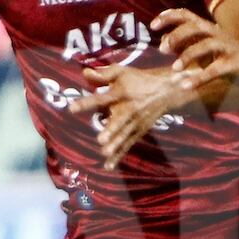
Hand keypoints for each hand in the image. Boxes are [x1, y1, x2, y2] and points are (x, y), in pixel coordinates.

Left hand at [83, 64, 200, 169]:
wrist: (166, 92)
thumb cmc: (139, 80)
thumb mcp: (122, 72)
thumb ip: (103, 74)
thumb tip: (84, 73)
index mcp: (120, 93)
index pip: (101, 98)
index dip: (87, 102)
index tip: (72, 108)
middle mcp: (127, 109)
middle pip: (118, 121)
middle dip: (111, 130)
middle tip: (101, 139)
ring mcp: (134, 122)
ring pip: (123, 135)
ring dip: (115, 145)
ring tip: (105, 152)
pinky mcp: (138, 132)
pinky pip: (127, 144)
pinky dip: (119, 155)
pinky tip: (108, 165)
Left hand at [152, 8, 238, 111]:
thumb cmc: (234, 61)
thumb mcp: (209, 52)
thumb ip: (189, 47)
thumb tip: (164, 45)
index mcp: (210, 30)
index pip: (186, 15)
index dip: (168, 17)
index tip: (152, 26)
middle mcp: (218, 35)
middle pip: (194, 26)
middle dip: (175, 36)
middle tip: (162, 50)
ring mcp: (228, 48)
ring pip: (205, 45)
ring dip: (187, 56)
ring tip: (174, 69)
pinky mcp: (236, 63)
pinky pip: (215, 69)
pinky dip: (199, 78)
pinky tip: (185, 86)